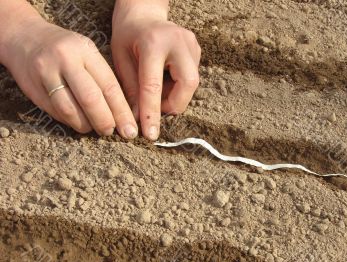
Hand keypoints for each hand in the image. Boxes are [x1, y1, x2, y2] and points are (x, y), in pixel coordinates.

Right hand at [2, 18, 137, 138]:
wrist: (24, 38)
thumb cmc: (66, 50)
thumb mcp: (87, 53)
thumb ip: (103, 77)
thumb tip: (124, 113)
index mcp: (85, 50)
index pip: (109, 85)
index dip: (121, 111)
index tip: (130, 129)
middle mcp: (65, 59)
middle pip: (90, 99)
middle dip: (105, 121)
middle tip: (111, 132)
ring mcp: (46, 73)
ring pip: (70, 109)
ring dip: (86, 125)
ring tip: (94, 129)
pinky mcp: (32, 88)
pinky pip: (55, 112)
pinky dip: (70, 121)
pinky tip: (78, 122)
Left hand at [111, 3, 200, 139]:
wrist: (143, 13)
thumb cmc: (127, 36)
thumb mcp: (121, 60)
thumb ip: (131, 89)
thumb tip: (137, 119)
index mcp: (153, 42)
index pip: (154, 85)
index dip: (152, 112)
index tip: (150, 134)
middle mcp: (178, 42)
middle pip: (188, 84)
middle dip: (174, 104)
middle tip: (158, 108)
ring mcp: (192, 44)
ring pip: (192, 83)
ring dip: (175, 96)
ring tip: (158, 93)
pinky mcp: (197, 50)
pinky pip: (191, 78)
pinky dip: (178, 88)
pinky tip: (166, 81)